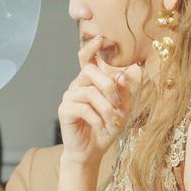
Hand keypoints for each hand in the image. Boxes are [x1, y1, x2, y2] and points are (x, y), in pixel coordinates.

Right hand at [58, 36, 132, 165]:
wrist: (92, 151)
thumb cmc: (107, 127)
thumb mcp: (123, 109)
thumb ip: (125, 92)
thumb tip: (123, 75)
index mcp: (91, 80)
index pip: (87, 57)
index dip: (92, 46)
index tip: (101, 38)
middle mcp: (78, 84)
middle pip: (91, 71)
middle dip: (109, 85)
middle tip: (117, 103)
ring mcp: (70, 96)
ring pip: (90, 91)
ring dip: (106, 107)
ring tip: (113, 120)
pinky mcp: (65, 110)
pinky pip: (83, 108)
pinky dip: (97, 118)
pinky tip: (101, 126)